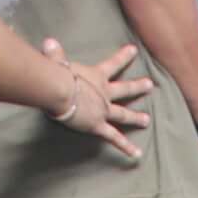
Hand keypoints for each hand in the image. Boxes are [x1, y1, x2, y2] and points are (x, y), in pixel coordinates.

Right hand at [42, 39, 151, 159]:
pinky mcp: (98, 125)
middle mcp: (104, 93)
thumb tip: (48, 43)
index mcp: (96, 76)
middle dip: (137, 87)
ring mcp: (103, 110)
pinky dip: (126, 147)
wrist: (59, 90)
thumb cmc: (57, 75)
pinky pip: (114, 138)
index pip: (113, 64)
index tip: (134, 50)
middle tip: (150, 85)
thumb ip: (55, 54)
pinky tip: (137, 155)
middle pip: (124, 89)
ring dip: (136, 117)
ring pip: (123, 114)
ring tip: (146, 120)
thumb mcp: (58, 62)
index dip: (123, 57)